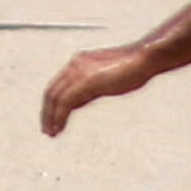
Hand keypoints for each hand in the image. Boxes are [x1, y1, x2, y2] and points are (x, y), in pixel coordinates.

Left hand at [38, 43, 152, 137]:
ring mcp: (79, 72)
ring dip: (50, 117)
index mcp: (78, 62)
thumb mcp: (105, 78)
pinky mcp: (86, 81)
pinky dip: (59, 116)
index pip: (57, 84)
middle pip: (51, 90)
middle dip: (46, 112)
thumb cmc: (131, 68)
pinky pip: (66, 102)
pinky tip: (58, 127)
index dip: (51, 103)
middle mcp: (74, 65)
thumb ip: (90, 87)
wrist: (143, 59)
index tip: (50, 118)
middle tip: (46, 129)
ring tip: (50, 132)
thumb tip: (79, 100)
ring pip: (55, 97)